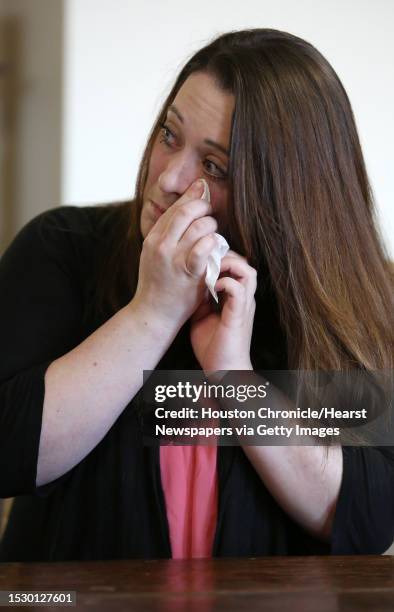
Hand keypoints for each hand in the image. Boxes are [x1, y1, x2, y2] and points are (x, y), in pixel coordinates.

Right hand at [132, 179, 218, 330]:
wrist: (153, 314)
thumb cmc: (159, 283)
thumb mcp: (154, 254)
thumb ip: (167, 232)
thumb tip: (185, 207)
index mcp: (153, 238)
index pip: (175, 208)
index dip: (192, 197)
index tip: (203, 191)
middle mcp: (161, 245)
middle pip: (188, 211)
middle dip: (204, 207)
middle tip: (211, 214)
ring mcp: (174, 258)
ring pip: (201, 226)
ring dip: (213, 227)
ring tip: (214, 236)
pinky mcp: (188, 272)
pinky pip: (205, 247)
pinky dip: (213, 243)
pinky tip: (215, 247)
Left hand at [190, 250, 256, 374]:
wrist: (222, 371)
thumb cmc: (213, 347)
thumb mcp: (202, 316)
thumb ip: (200, 299)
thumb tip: (190, 283)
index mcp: (236, 299)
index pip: (236, 267)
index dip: (221, 259)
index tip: (202, 260)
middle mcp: (244, 299)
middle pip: (244, 263)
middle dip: (226, 257)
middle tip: (207, 261)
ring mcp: (243, 306)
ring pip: (247, 271)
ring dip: (228, 266)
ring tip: (212, 271)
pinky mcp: (238, 315)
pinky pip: (238, 289)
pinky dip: (225, 282)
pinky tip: (213, 287)